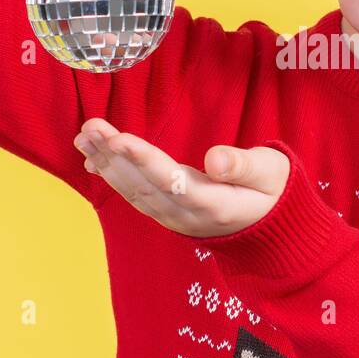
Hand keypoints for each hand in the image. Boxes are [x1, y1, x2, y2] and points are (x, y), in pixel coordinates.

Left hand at [73, 119, 290, 238]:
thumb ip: (246, 167)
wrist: (274, 230)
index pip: (174, 182)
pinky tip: (93, 159)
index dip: (145, 161)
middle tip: (89, 127)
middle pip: (145, 186)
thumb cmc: (275, 192)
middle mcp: (189, 216)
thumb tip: (216, 160)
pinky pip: (136, 196)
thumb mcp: (273, 173)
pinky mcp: (169, 214)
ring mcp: (176, 218)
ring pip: (134, 192)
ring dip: (106, 163)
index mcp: (217, 205)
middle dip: (113, 156)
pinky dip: (113, 176)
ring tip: (84, 136)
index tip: (119, 139)